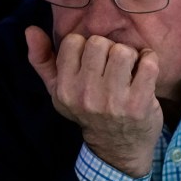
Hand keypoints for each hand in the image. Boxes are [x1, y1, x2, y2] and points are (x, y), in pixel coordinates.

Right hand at [25, 26, 161, 177]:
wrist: (118, 149)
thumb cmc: (88, 111)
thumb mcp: (59, 90)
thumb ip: (42, 60)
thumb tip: (30, 30)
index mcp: (64, 89)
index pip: (73, 41)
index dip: (85, 47)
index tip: (92, 62)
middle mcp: (86, 96)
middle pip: (99, 43)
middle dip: (108, 49)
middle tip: (112, 66)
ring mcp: (114, 101)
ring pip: (123, 51)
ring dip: (130, 55)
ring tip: (128, 69)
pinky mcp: (140, 103)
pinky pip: (148, 63)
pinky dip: (149, 61)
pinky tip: (144, 73)